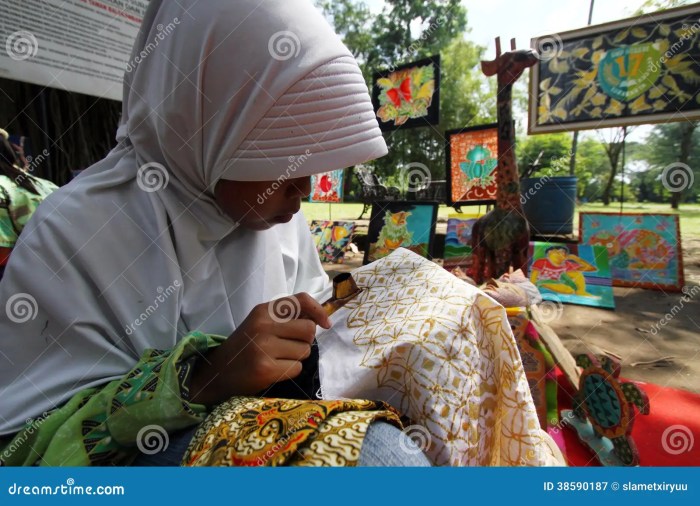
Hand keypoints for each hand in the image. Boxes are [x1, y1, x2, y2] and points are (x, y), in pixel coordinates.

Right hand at [189, 293, 330, 405]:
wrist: (217, 372)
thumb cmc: (245, 346)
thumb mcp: (261, 323)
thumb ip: (286, 317)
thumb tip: (320, 320)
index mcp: (263, 310)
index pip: (301, 300)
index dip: (318, 311)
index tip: (325, 324)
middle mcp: (263, 325)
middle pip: (309, 330)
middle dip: (305, 341)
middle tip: (289, 346)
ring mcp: (264, 347)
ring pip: (305, 351)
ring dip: (297, 358)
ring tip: (277, 358)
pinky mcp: (266, 368)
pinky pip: (297, 368)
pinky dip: (290, 371)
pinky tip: (273, 370)